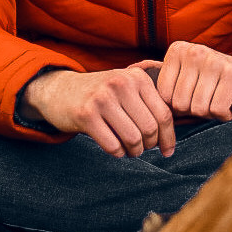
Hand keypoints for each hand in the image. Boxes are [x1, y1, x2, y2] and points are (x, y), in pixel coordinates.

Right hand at [20, 67, 175, 157]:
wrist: (60, 90)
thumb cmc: (101, 94)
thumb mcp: (126, 87)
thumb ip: (148, 101)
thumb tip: (172, 133)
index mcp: (137, 77)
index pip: (164, 113)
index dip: (169, 137)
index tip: (168, 151)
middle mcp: (121, 84)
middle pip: (150, 128)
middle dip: (149, 145)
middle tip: (142, 148)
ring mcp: (102, 98)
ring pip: (133, 138)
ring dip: (134, 151)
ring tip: (130, 150)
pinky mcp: (86, 114)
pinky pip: (112, 145)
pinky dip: (117, 153)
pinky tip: (115, 149)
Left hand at [151, 42, 231, 120]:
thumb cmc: (216, 83)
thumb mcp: (187, 78)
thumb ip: (166, 85)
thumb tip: (136, 93)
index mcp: (178, 51)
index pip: (163, 95)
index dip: (179, 105)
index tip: (193, 95)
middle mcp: (194, 51)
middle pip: (180, 104)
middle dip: (196, 110)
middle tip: (210, 98)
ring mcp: (214, 61)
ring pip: (198, 108)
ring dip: (211, 112)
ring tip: (221, 98)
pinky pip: (217, 110)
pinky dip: (225, 114)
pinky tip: (231, 102)